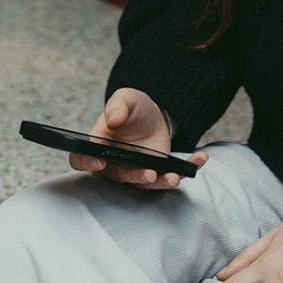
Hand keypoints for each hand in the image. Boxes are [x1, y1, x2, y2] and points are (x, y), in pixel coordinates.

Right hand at [68, 86, 207, 189]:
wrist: (152, 114)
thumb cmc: (131, 108)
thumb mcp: (125, 99)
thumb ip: (117, 106)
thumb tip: (112, 120)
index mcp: (97, 147)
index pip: (82, 160)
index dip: (87, 162)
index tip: (99, 161)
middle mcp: (114, 165)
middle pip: (118, 176)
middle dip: (134, 176)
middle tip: (148, 173)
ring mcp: (136, 171)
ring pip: (144, 183)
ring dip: (160, 182)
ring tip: (173, 177)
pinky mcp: (156, 172)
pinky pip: (169, 175)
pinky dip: (186, 169)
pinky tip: (200, 158)